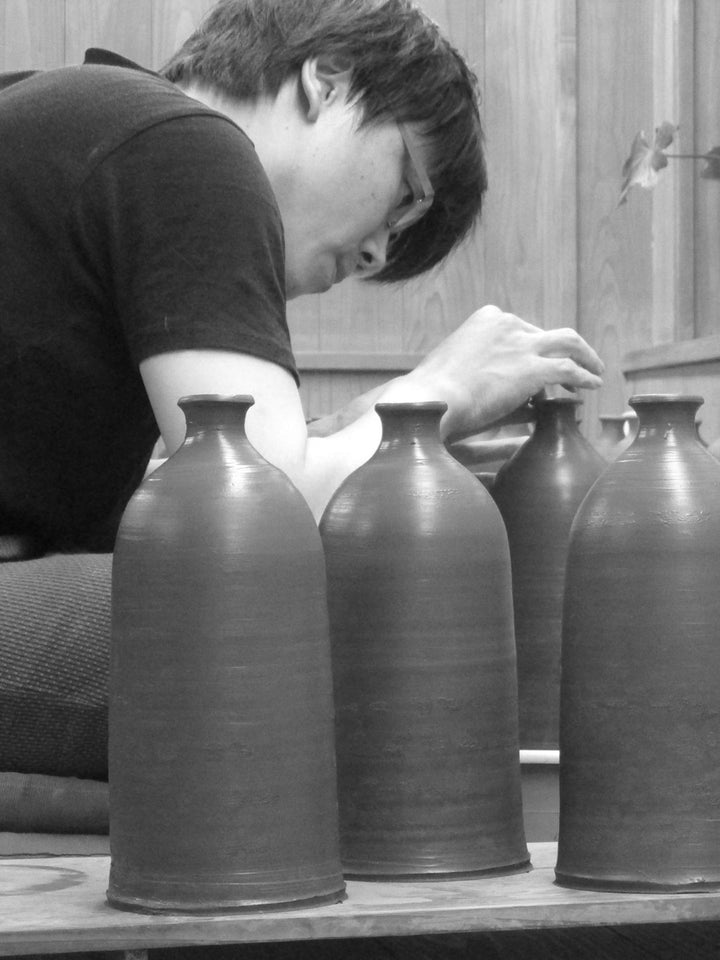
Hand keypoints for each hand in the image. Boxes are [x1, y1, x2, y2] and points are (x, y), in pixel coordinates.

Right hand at [400, 305, 603, 439]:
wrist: (428, 399)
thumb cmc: (432, 393)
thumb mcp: (454, 368)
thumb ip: (476, 368)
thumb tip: (488, 384)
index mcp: (486, 319)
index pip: (520, 329)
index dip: (533, 346)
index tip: (539, 361)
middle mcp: (507, 323)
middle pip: (545, 334)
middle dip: (562, 350)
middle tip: (575, 365)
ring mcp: (522, 344)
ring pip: (568, 343)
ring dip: (585, 356)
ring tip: (595, 371)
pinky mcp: (533, 369)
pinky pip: (570, 370)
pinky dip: (585, 376)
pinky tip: (593, 386)